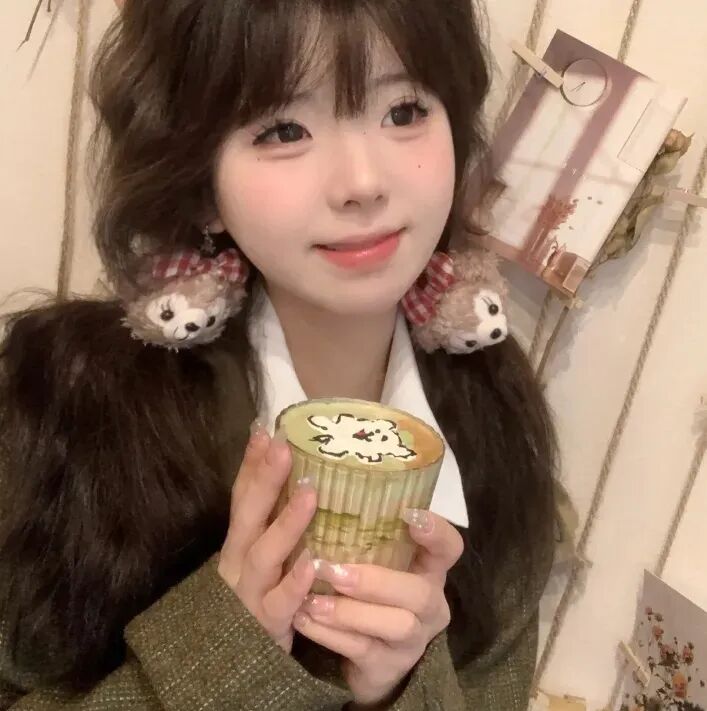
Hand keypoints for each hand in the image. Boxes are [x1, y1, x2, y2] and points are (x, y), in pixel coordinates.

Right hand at [217, 422, 317, 653]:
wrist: (241, 664)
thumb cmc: (265, 596)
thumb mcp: (266, 556)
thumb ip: (278, 522)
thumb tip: (304, 476)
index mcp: (241, 542)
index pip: (242, 496)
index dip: (251, 463)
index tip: (265, 428)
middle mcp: (239, 562)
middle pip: (248, 516)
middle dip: (264, 479)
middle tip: (282, 447)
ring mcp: (250, 592)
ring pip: (263, 555)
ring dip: (286, 523)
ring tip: (310, 492)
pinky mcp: (267, 624)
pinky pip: (280, 602)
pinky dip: (294, 583)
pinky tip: (312, 563)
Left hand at [292, 510, 463, 706]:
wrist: (363, 657)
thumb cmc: (364, 591)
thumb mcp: (371, 558)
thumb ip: (360, 531)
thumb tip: (318, 479)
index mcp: (428, 569)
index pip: (449, 547)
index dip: (437, 532)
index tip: (410, 515)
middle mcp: (428, 604)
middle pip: (420, 593)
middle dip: (376, 581)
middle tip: (332, 569)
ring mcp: (412, 640)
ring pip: (396, 626)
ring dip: (349, 612)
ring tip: (311, 600)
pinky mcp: (388, 668)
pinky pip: (362, 652)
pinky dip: (330, 635)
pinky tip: (303, 619)